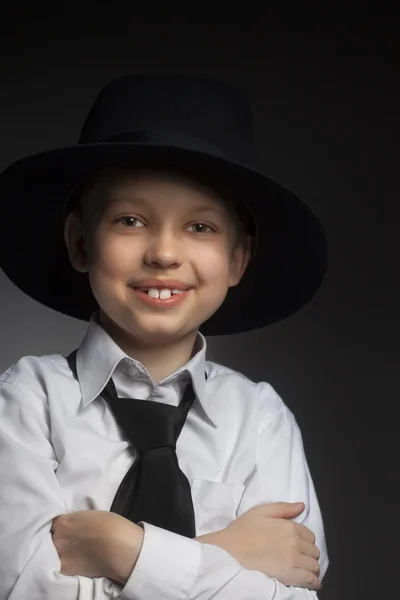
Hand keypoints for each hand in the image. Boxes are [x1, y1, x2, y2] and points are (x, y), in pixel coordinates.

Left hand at [51, 510, 143, 582]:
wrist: (119, 547)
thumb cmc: (112, 525)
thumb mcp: (91, 515)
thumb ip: (77, 521)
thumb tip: (74, 527)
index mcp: (64, 521)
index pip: (54, 525)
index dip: (61, 529)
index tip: (68, 531)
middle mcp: (57, 537)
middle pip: (52, 539)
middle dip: (59, 540)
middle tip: (71, 543)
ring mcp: (59, 554)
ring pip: (52, 554)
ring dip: (59, 554)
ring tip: (72, 555)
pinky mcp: (64, 570)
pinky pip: (57, 567)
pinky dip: (62, 566)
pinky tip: (72, 564)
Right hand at [196, 502, 320, 590]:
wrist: (229, 550)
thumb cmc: (242, 530)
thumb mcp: (261, 511)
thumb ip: (283, 508)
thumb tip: (302, 506)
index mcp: (289, 526)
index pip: (310, 536)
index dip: (305, 541)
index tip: (298, 545)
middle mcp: (294, 542)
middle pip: (314, 551)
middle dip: (308, 554)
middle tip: (299, 557)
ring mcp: (292, 559)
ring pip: (314, 566)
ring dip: (310, 568)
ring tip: (303, 569)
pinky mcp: (288, 575)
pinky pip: (310, 580)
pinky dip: (313, 582)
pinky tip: (310, 582)